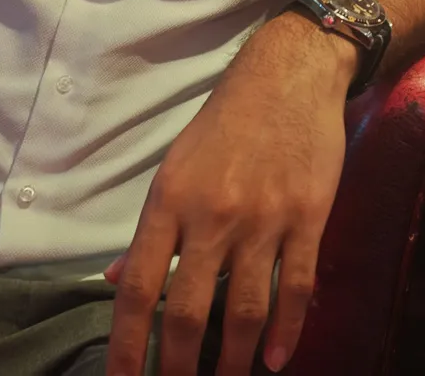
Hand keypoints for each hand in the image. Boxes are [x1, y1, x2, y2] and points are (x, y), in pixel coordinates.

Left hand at [102, 13, 353, 375]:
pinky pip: (297, 286)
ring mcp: (264, 219)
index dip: (128, 343)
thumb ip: (149, 232)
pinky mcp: (308, 218)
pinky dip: (287, 331)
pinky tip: (277, 360)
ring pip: (246, 308)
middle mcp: (213, 216)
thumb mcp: (174, 168)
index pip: (140, 288)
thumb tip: (116, 282)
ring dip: (233, 359)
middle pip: (190, 311)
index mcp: (170, 203)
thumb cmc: (226, 123)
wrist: (290, 77)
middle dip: (179, 365)